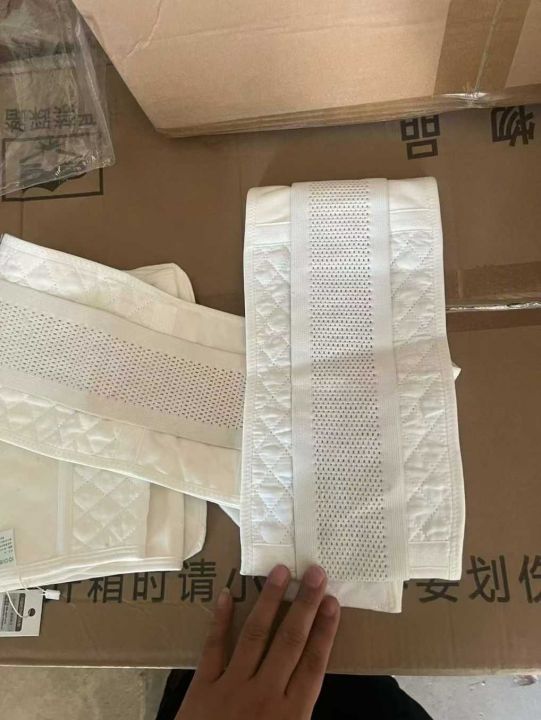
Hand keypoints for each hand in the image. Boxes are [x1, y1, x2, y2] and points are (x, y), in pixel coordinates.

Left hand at [177, 564, 339, 719]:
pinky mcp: (202, 688)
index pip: (314, 663)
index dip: (325, 630)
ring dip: (269, 601)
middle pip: (291, 641)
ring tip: (280, 571)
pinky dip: (219, 621)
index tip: (333, 601)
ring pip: (255, 635)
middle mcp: (265, 695)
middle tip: (315, 571)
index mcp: (291, 716)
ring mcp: (232, 688)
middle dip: (305, 604)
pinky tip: (226, 594)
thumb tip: (315, 681)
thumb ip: (301, 714)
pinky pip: (213, 648)